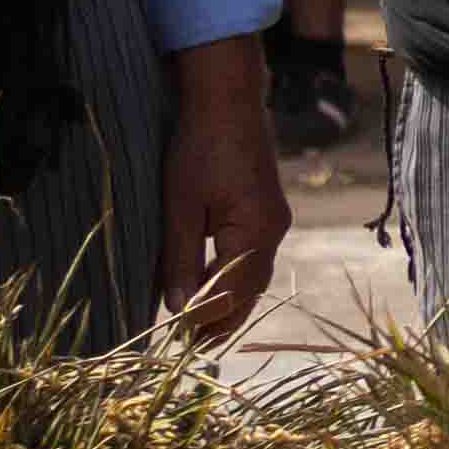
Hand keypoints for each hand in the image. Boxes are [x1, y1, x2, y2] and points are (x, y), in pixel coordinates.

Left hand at [157, 43, 288, 342]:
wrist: (227, 100)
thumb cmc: (199, 148)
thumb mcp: (180, 206)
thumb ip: (181, 259)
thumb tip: (178, 309)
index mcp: (254, 233)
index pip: (231, 294)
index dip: (204, 320)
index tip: (175, 340)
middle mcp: (273, 232)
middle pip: (250, 293)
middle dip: (221, 321)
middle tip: (190, 348)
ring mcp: (274, 222)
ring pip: (254, 279)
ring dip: (229, 304)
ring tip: (200, 328)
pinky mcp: (266, 212)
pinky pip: (254, 260)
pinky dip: (234, 281)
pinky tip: (213, 288)